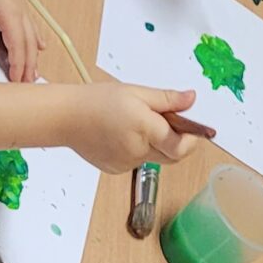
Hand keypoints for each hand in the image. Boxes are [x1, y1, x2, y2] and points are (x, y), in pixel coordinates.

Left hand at [0, 0, 45, 82]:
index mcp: (11, 13)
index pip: (18, 46)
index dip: (18, 65)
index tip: (16, 82)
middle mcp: (20, 12)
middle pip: (29, 45)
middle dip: (29, 65)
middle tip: (28, 85)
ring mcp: (20, 8)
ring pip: (31, 37)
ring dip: (33, 56)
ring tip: (34, 73)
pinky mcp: (16, 5)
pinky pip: (30, 27)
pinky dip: (34, 40)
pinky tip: (40, 46)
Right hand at [70, 83, 203, 173]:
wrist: (66, 118)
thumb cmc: (97, 101)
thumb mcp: (136, 92)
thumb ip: (167, 99)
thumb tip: (191, 99)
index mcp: (145, 128)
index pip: (181, 146)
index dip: (193, 139)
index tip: (196, 130)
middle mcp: (138, 150)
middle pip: (171, 155)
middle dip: (176, 141)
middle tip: (167, 122)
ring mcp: (126, 163)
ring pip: (154, 157)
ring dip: (155, 144)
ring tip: (135, 123)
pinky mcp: (116, 169)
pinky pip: (137, 161)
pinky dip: (138, 150)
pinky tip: (122, 135)